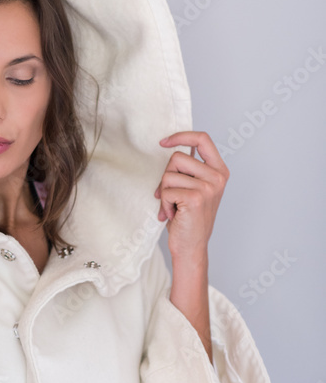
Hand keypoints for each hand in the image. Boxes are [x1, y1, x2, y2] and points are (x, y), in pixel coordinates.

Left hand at [154, 131, 228, 261]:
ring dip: (164, 193)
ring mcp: (208, 187)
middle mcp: (217, 177)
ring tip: (174, 207)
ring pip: (168, 174)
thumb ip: (189, 169)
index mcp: (219, 171)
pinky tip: (173, 215)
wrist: (191, 247)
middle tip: (170, 195)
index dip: (181, 136)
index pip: (202, 139)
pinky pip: (166, 190)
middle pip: (177, 157)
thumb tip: (171, 146)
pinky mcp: (195, 198)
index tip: (163, 142)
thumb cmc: (189, 218)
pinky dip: (163, 204)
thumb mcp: (194, 188)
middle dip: (166, 176)